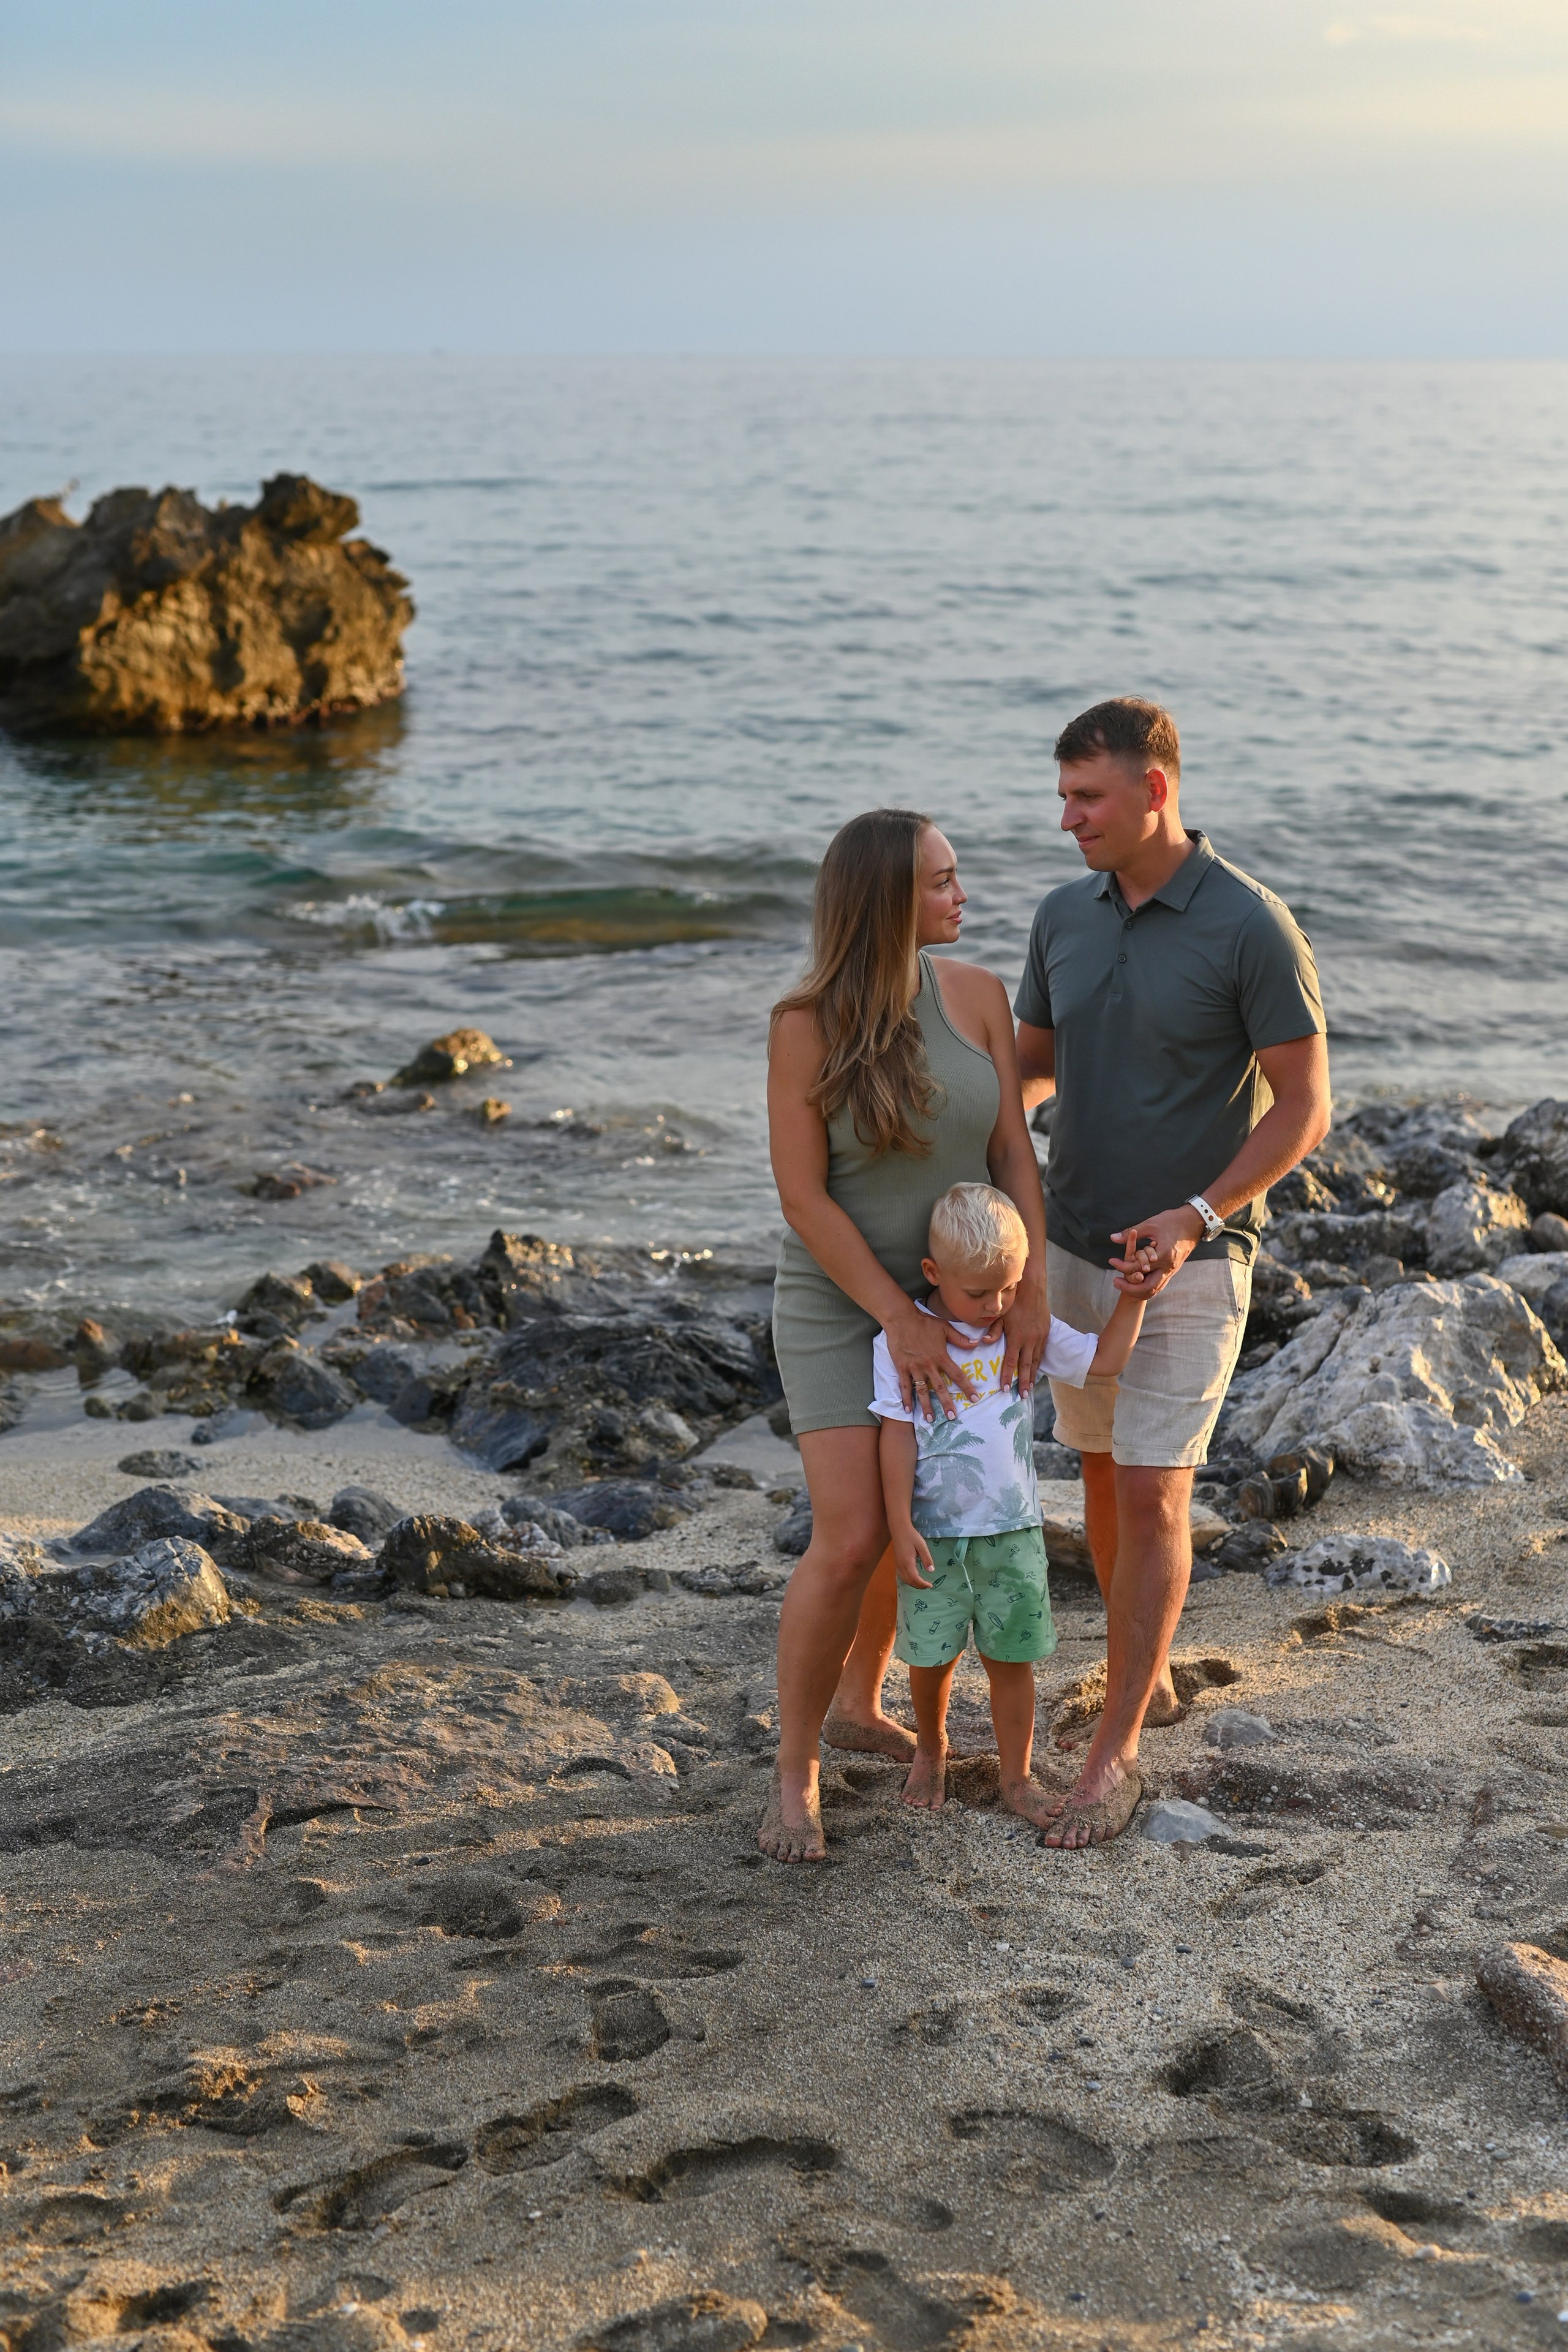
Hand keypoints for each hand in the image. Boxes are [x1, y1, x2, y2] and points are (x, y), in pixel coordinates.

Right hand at [885, 1302, 979, 1418]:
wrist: (901, 1319)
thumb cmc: (924, 1322)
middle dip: (947, 1403)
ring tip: (931, 1419)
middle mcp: (929, 1365)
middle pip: (940, 1388)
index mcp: (941, 1357)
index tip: (974, 1399)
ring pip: (922, 1390)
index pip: (957, 1375)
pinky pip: (904, 1386)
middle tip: (952, 1417)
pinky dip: (906, 1398)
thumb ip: (960, 1338)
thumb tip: (976, 1344)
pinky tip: (908, 1410)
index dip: (967, 1387)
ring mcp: (914, 1368)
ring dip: (926, 1406)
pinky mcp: (902, 1368)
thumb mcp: (945, 1328)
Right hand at [891, 1527, 934, 1587]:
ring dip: (914, 1584)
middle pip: (909, 1581)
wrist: (899, 1529)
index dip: (922, 1584)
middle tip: (928, 1585)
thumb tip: (931, 1571)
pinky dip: (909, 1580)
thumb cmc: (911, 1536)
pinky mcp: (897, 1563)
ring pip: (905, 1580)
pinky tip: (914, 1578)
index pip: (914, 1579)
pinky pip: (902, 1576)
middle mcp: (901, 1566)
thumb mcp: (922, 1546)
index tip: (931, 1585)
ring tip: (923, 1583)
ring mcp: (898, 1565)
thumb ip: (927, 1559)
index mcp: (907, 1562)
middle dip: (919, 1586)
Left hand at [1000, 1258, 1049, 1393]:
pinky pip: (1042, 1352)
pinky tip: (1037, 1371)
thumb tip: (985, 1343)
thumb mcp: (1000, 1315)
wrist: (1033, 1289)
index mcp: (1017, 1336)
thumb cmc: (1013, 1301)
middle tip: (1023, 1397)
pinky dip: (1039, 1364)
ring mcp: (1039, 1337)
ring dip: (1033, 1376)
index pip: (1011, 1361)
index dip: (1008, 1376)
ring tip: (1031, 1389)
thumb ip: (993, 1330)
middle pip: (1026, 1366)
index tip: (1005, 1389)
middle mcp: (1029, 1340)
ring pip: (1036, 1361)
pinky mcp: (1046, 1333)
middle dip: (1024, 1382)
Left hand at [1109, 1206, 1202, 1298]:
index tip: (1112, 1261)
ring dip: (1140, 1290)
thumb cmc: (1172, 1220)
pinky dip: (1149, 1287)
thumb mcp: (1150, 1224)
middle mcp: (1168, 1266)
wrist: (1195, 1222)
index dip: (1122, 1266)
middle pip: (1148, 1287)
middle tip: (1116, 1282)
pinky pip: (1161, 1284)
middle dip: (1130, 1288)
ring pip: (1156, 1289)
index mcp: (1162, 1255)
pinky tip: (1139, 1284)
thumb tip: (1112, 1238)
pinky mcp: (1174, 1269)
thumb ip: (1131, 1232)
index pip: (1138, 1268)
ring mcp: (1173, 1270)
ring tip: (1125, 1286)